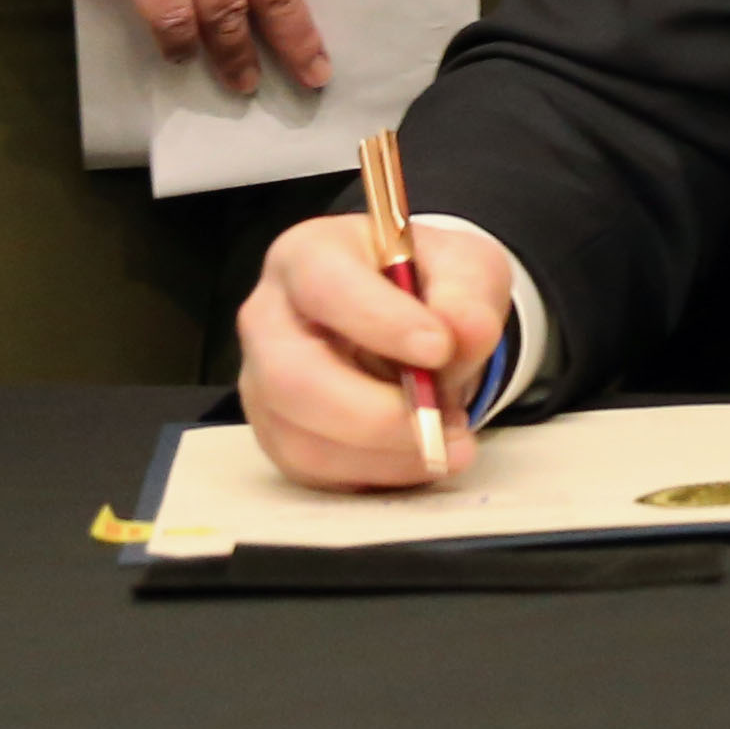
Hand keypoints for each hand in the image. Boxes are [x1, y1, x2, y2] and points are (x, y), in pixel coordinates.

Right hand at [237, 211, 509, 490]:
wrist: (415, 324)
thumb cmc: (427, 286)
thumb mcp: (463, 269)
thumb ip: (467, 294)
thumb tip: (465, 329)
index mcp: (306, 256)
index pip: (324, 285)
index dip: (380, 321)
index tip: (440, 347)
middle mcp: (267, 319)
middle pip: (292, 376)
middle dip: (373, 413)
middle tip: (441, 424)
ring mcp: (262, 383)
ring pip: (301, 437)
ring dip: (384, 453)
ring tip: (450, 441)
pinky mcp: (277, 434)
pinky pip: (315, 470)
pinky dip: (377, 472)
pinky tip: (421, 456)